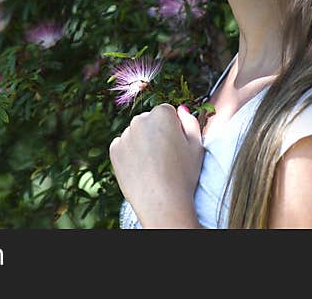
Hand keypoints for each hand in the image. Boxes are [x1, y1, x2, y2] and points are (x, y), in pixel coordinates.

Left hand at [109, 103, 204, 227]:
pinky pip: (123, 146)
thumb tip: (181, 110)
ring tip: (153, 166)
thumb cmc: (183, 175)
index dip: (174, 128)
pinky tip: (141, 169)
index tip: (176, 145)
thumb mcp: (197, 146)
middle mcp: (140, 119)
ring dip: (142, 143)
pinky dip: (130, 154)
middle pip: (149, 121)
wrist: (162, 203)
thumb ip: (191, 122)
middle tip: (165, 157)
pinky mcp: (114, 149)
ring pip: (136, 133)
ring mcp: (125, 134)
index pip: (167, 112)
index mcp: (162, 114)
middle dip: (156, 132)